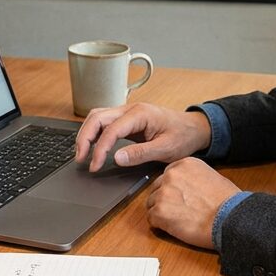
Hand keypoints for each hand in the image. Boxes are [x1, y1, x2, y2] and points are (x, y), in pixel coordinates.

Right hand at [74, 102, 211, 171]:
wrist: (195, 128)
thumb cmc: (183, 136)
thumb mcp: (166, 149)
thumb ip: (140, 153)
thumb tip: (116, 158)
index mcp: (140, 114)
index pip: (110, 129)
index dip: (99, 149)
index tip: (94, 166)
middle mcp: (131, 109)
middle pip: (97, 117)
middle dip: (84, 137)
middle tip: (80, 159)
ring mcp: (128, 112)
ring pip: (98, 117)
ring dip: (86, 133)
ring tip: (82, 154)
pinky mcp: (127, 119)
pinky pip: (105, 121)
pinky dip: (94, 132)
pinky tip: (92, 146)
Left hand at [145, 157, 239, 249]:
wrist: (229, 218)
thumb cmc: (227, 201)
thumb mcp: (211, 177)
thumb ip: (192, 178)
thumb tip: (185, 187)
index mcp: (184, 164)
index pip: (166, 176)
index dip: (171, 189)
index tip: (177, 197)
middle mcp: (171, 175)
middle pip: (156, 189)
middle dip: (164, 200)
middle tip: (177, 211)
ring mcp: (163, 193)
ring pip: (151, 204)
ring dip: (161, 212)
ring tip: (178, 220)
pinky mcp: (159, 212)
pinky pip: (151, 219)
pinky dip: (160, 225)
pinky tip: (174, 227)